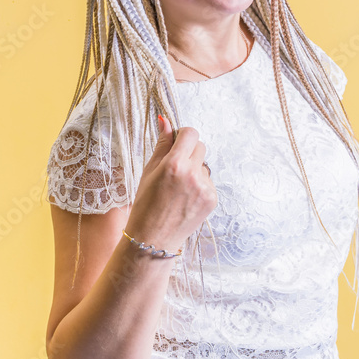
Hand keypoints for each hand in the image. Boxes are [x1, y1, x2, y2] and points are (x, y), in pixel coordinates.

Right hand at [124, 114, 217, 253]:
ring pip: (204, 165)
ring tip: (177, 188)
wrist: (153, 238)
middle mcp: (192, 174)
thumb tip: (165, 120)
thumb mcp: (149, 171)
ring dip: (194, 169)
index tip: (177, 142)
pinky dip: (198, 185)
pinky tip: (185, 198)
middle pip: (200, 146)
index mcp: (174, 164)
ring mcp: (205, 188)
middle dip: (189, 151)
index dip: (183, 135)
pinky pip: (208, 181)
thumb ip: (161, 144)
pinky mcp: (212, 199)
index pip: (190, 134)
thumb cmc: (145, 204)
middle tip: (174, 166)